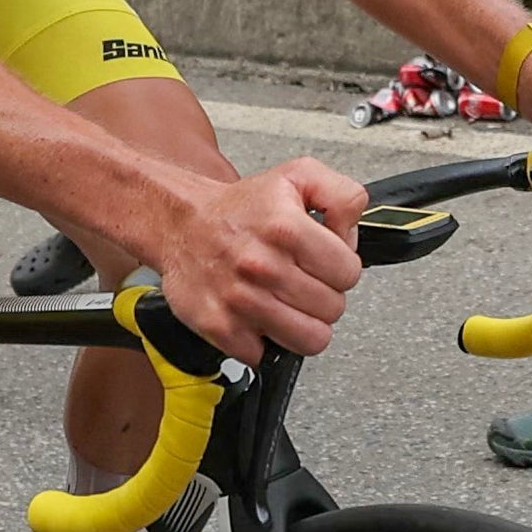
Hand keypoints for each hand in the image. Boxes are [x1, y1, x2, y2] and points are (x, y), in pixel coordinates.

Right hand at [142, 155, 366, 362]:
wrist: (180, 223)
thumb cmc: (239, 208)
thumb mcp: (299, 176)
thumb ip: (343, 196)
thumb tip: (351, 237)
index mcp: (286, 228)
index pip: (349, 274)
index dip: (340, 269)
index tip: (322, 262)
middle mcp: (262, 266)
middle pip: (332, 310)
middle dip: (323, 297)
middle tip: (301, 282)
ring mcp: (240, 301)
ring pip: (309, 340)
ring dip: (301, 325)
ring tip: (285, 303)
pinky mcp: (220, 327)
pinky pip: (266, 355)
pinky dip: (262, 341)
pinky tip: (255, 315)